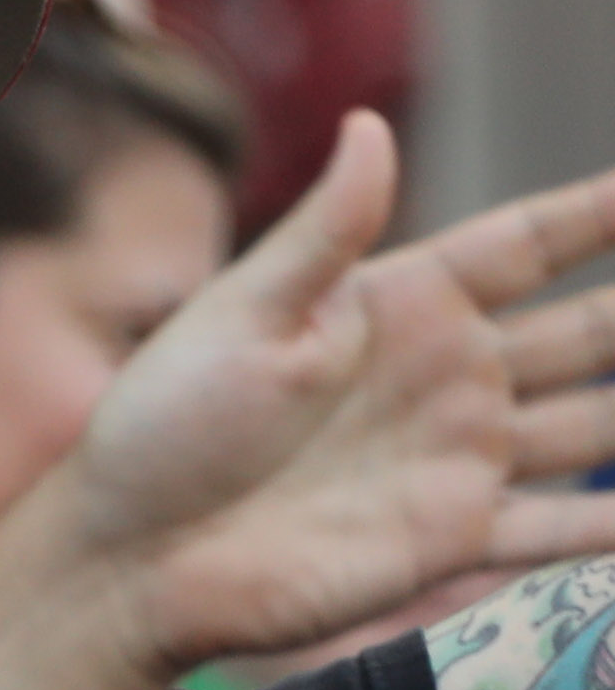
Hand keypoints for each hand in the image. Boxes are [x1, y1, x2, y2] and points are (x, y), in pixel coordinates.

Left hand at [56, 112, 614, 680]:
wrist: (124, 562)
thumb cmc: (163, 432)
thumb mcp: (241, 315)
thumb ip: (324, 235)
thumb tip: (371, 127)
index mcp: (406, 305)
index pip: (538, 241)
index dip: (606, 212)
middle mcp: (452, 377)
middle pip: (596, 332)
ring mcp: (459, 459)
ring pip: (598, 427)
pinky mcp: (449, 541)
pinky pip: (558, 529)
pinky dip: (612, 528)